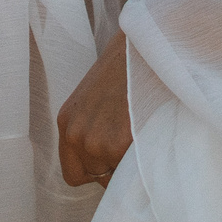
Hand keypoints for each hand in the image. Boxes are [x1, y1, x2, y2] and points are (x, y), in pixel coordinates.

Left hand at [57, 35, 132, 187]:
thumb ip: (96, 125)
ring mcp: (96, 142)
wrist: (145, 44)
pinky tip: (154, 134)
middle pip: (97, 177)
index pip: (74, 173)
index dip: (98, 171)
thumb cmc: (129, 64)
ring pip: (118, 177)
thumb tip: (111, 156)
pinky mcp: (118, 144)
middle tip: (136, 146)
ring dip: (133, 165)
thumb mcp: (98, 96)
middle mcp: (76, 135)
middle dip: (117, 168)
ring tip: (146, 136)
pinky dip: (147, 160)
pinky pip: (135, 170)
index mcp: (67, 122)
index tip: (116, 161)